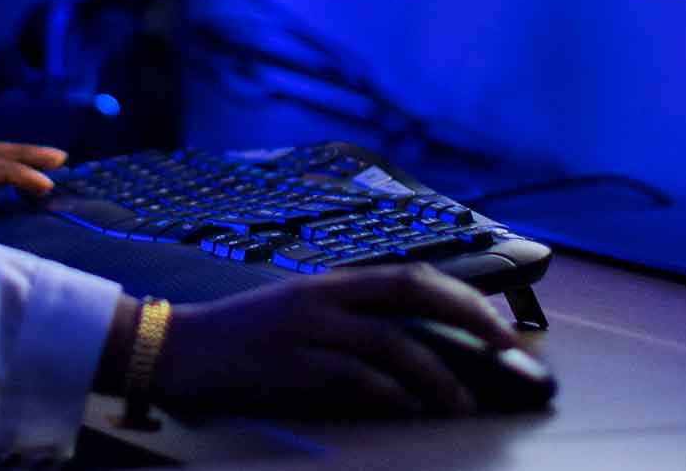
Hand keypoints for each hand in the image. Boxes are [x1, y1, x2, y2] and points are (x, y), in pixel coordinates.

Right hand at [149, 265, 519, 418]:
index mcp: (331, 283)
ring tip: (462, 402)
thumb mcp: (301, 316)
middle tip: (509, 354)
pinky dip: (389, 395)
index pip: (412, 276)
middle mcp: (323, 297)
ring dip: (437, 374)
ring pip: (390, 341)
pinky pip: (352, 378)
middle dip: (469, 320)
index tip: (503, 328)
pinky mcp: (287, 365)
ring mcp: (305, 329)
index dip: (464, 298)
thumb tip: (421, 350)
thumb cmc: (243, 339)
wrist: (176, 347)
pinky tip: (409, 409)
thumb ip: (351, 323)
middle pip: (412, 292)